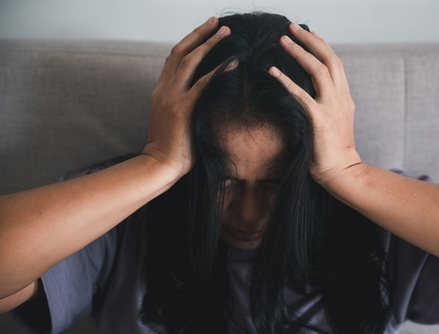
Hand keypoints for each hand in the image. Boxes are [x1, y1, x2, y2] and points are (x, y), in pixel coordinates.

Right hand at [143, 17, 230, 176]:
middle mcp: (163, 89)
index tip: (204, 32)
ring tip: (226, 32)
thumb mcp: (171, 120)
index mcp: (160, 91)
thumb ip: (182, 104)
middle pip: (180, 51)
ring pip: (189, 61)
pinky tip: (233, 62)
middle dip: (199, 34)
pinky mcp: (182, 109)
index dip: (189, 42)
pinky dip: (218, 71)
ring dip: (209, 44)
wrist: (158, 165)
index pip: (173, 59)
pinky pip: (202, 85)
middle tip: (216, 22)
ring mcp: (171, 98)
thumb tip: (203, 97)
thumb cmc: (170, 147)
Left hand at [269, 23, 360, 185]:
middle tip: (292, 27)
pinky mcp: (320, 119)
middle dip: (310, 40)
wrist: (343, 172)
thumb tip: (312, 95)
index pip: (335, 63)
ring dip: (299, 52)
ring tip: (282, 40)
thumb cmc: (334, 151)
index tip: (309, 33)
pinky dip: (286, 80)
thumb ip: (328, 105)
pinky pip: (301, 94)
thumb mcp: (336, 122)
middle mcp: (341, 97)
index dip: (322, 45)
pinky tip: (272, 71)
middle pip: (328, 59)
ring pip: (318, 70)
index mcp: (345, 97)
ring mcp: (332, 107)